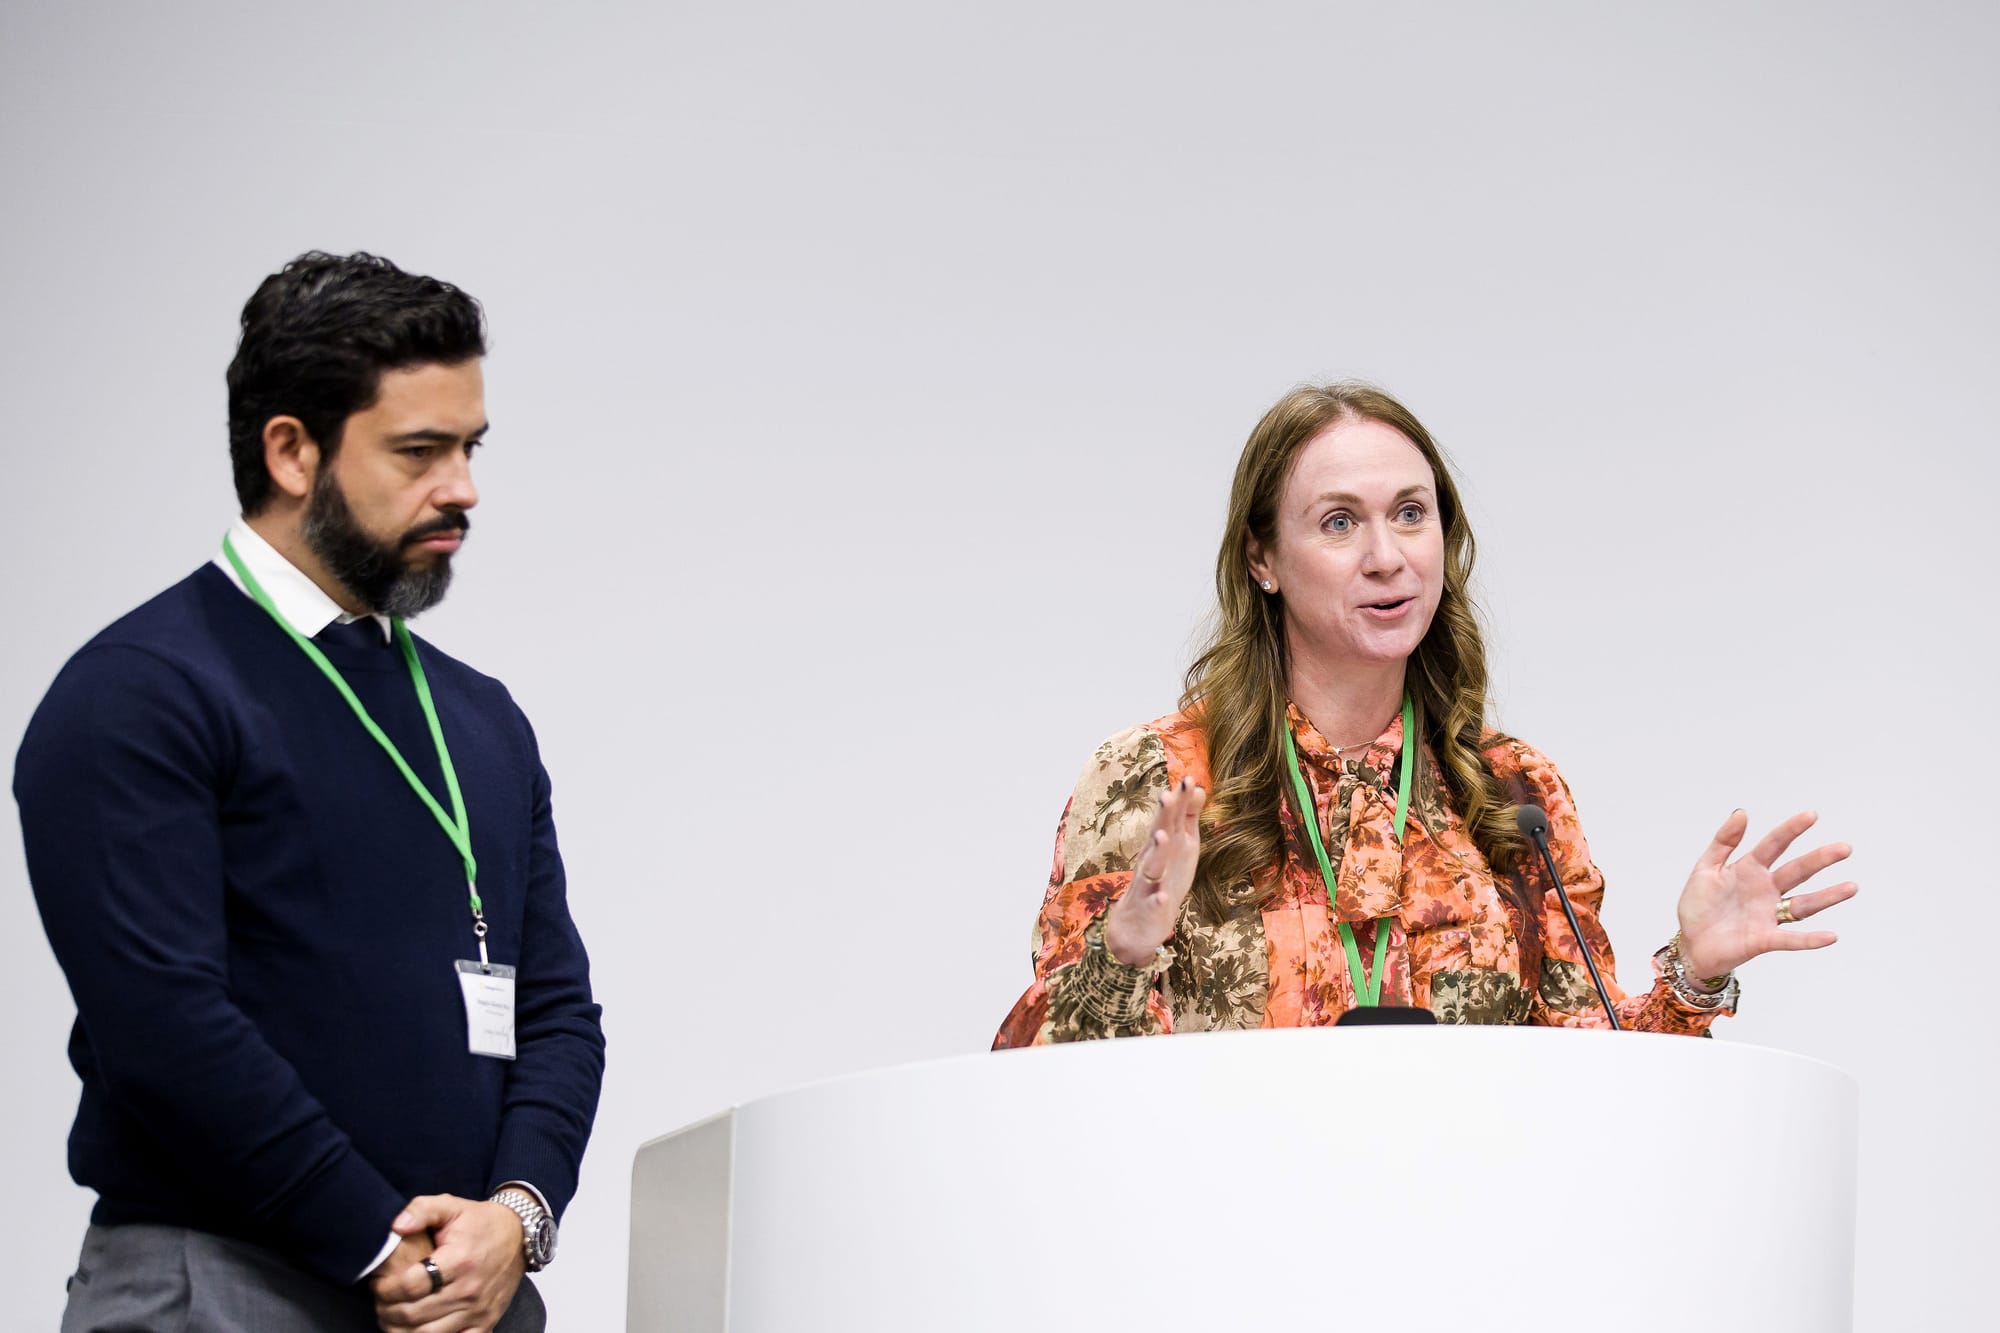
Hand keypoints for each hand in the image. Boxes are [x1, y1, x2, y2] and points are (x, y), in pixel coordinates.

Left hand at [374, 1194, 525, 1332]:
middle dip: (387, 1311)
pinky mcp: (486, 1322)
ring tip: (392, 1317)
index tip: (377, 1283)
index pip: (411, 1284)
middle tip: (380, 1302)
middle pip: (414, 1314)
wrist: (520, 1236)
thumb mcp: (451, 1205)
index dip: (386, 1288)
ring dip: (401, 1330)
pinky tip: (418, 1330)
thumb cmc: (480, 1222)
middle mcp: (469, 1289)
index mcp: (459, 1260)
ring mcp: (478, 1310)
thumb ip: (421, 1210)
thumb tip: (396, 1227)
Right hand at [1101, 777, 1205, 964]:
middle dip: (1162, 817)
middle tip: (1166, 796)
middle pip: (1157, 836)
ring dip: (1157, 852)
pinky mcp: (1150, 909)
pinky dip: (1157, 900)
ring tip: (1162, 836)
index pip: (1169, 819)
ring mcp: (1149, 884)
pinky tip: (1162, 897)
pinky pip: (1153, 904)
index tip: (1187, 779)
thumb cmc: (1164, 878)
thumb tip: (1197, 786)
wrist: (1138, 924)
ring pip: (1152, 867)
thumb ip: (1187, 817)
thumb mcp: (1180, 846)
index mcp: (1162, 845)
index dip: (1178, 801)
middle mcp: (1153, 860)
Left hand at [1676, 809, 1856, 980]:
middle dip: (1819, 859)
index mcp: (1750, 870)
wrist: (1690, 943)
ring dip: (1828, 896)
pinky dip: (1810, 939)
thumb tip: (1741, 812)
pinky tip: (1831, 936)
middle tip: (1844, 848)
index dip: (1791, 830)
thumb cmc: (1698, 906)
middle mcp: (1765, 890)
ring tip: (1851, 887)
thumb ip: (1724, 842)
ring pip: (1803, 904)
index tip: (1811, 815)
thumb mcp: (1705, 868)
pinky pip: (1791, 939)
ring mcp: (1768, 915)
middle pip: (1796, 871)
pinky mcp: (1764, 940)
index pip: (1774, 845)